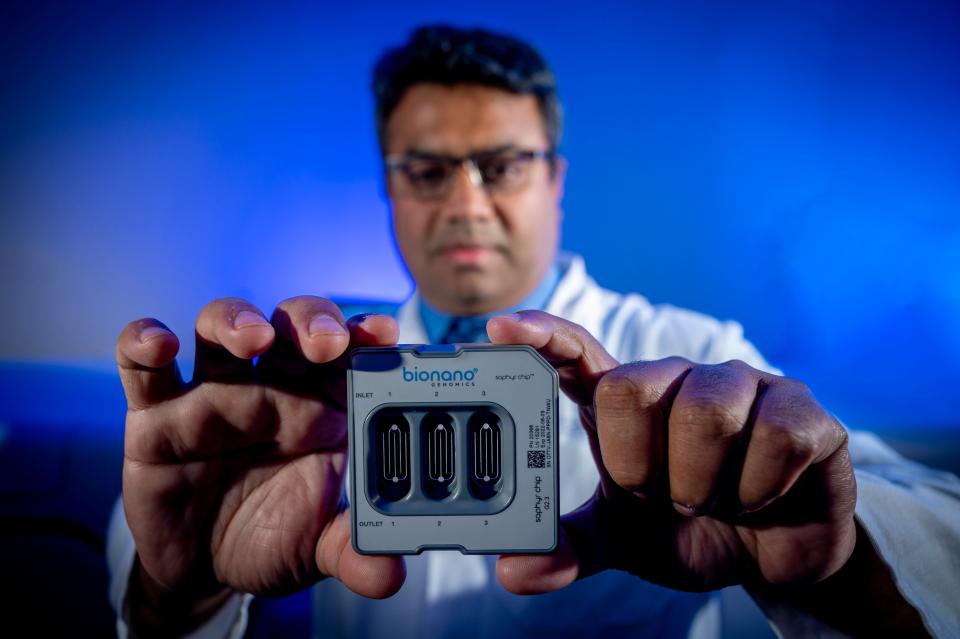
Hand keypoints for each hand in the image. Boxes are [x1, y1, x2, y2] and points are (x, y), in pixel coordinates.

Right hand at [116, 297, 404, 631]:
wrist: (205, 570)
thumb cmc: (271, 539)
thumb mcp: (317, 548)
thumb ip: (352, 550)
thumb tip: (388, 576)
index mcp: (322, 406)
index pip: (350, 354)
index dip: (365, 336)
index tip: (381, 334)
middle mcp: (272, 385)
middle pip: (292, 325)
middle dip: (311, 321)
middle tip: (325, 342)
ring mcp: (213, 391)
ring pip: (222, 326)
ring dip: (237, 321)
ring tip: (253, 339)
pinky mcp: (156, 412)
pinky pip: (143, 366)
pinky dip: (144, 343)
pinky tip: (160, 345)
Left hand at [488, 311, 855, 593]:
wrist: (775, 555)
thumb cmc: (689, 529)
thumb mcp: (623, 541)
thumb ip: (569, 548)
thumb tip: (513, 572)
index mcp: (627, 401)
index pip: (577, 351)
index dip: (542, 335)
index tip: (500, 326)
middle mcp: (679, 379)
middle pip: (634, 387)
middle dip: (640, 464)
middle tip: (660, 496)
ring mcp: (743, 387)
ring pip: (706, 411)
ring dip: (701, 481)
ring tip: (710, 500)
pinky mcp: (801, 410)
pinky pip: (775, 436)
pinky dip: (758, 488)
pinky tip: (758, 497)